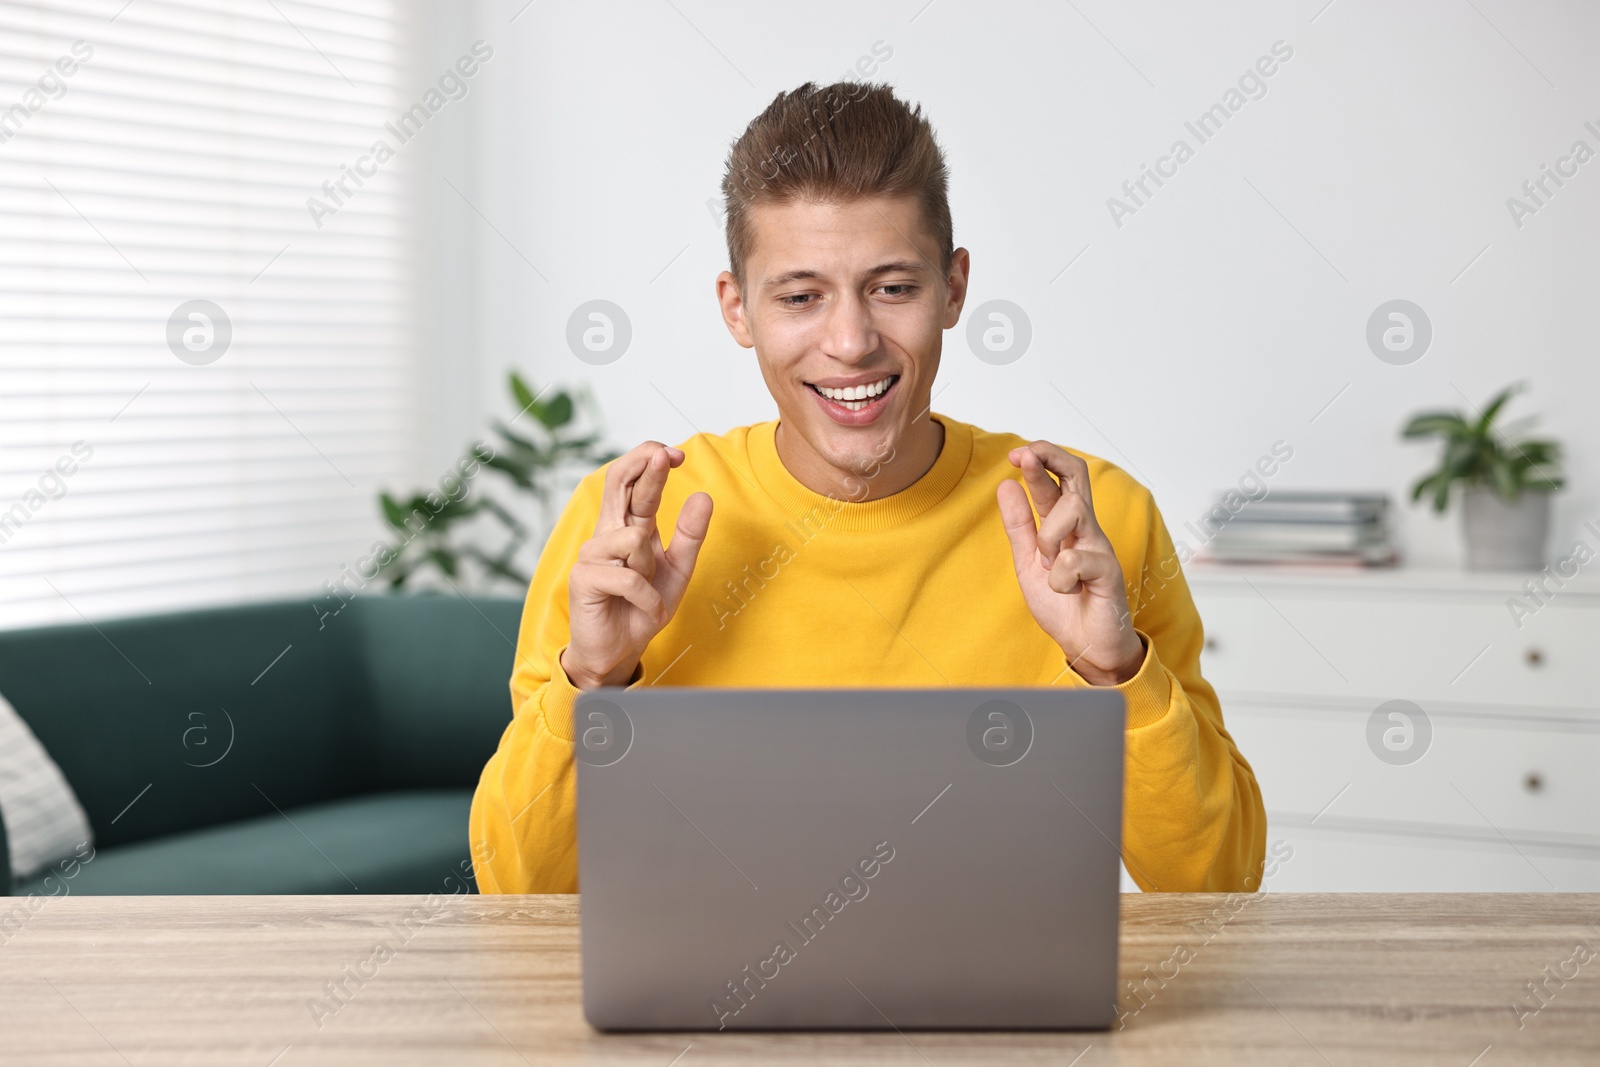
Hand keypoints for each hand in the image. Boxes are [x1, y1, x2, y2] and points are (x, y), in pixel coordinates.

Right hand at [561, 442, 712, 689]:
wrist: (620, 651)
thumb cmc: (643, 608)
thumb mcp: (677, 570)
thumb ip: (689, 536)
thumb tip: (703, 496)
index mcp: (628, 526)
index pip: (632, 480)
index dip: (650, 460)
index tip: (677, 454)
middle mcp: (607, 532)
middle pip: (618, 482)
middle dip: (643, 466)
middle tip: (666, 457)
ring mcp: (591, 553)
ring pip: (635, 539)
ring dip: (651, 570)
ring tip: (646, 594)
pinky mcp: (583, 578)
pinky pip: (629, 577)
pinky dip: (647, 598)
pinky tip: (644, 610)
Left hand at [997, 442, 1143, 685]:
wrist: (1085, 647)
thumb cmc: (1064, 606)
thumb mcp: (1029, 564)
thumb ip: (1019, 528)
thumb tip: (1006, 485)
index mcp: (1067, 526)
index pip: (1058, 479)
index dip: (1039, 460)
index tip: (1015, 454)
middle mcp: (1086, 529)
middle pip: (1077, 475)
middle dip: (1050, 458)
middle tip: (1025, 455)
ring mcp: (1099, 547)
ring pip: (1074, 511)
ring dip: (1048, 534)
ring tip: (1048, 563)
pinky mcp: (1108, 571)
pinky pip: (1074, 559)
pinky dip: (1060, 578)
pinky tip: (1067, 591)